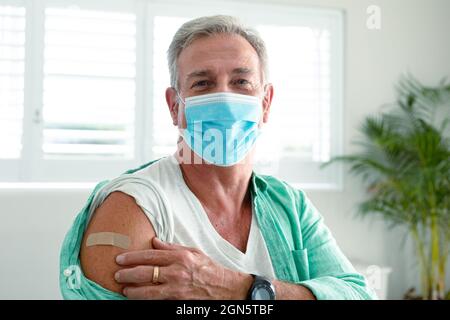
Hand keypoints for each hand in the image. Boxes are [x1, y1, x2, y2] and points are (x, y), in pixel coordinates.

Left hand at [114, 237, 252, 299]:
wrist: (226, 288)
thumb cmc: (209, 269)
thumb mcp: (193, 252)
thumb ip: (172, 247)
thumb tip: (154, 242)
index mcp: (180, 257)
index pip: (150, 255)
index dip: (132, 257)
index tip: (120, 258)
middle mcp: (177, 272)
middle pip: (145, 273)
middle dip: (127, 274)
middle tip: (117, 274)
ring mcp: (177, 289)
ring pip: (147, 291)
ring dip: (132, 290)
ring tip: (124, 289)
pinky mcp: (178, 302)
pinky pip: (156, 301)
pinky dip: (145, 300)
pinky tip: (137, 298)